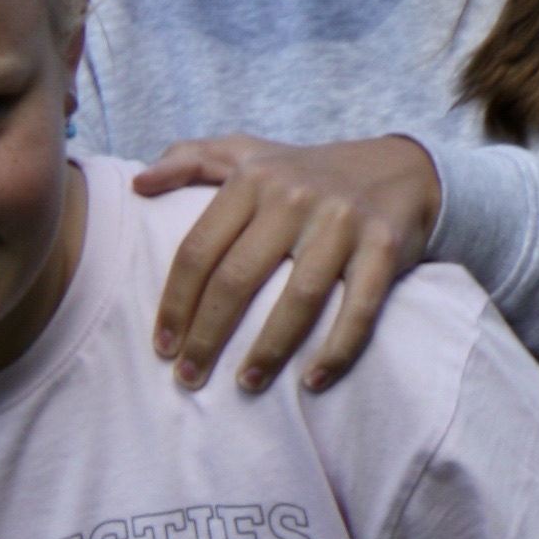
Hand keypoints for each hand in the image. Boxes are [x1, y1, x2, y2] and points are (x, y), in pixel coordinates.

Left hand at [131, 133, 442, 391]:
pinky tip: (313, 381)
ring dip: (268, 350)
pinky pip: (359, 309)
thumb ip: (191, 159)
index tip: (162, 347)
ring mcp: (342, 222)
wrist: (401, 167)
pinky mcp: (384, 247)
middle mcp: (294, 197)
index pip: (199, 249)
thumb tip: (138, 185)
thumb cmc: (308, 172)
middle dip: (207, 336)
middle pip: (237, 278)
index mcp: (253, 179)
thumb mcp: (249, 153)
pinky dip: (337, 350)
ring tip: (245, 385)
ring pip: (298, 299)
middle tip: (189, 378)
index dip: (175, 303)